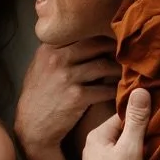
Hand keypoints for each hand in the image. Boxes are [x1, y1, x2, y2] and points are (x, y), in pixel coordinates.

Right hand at [15, 39, 119, 154]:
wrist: (32, 127)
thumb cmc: (37, 97)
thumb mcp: (39, 67)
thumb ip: (55, 51)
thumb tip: (77, 37)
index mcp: (48, 48)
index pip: (81, 33)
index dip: (100, 34)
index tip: (112, 37)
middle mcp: (57, 59)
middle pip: (96, 44)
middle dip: (114, 47)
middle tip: (127, 51)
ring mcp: (67, 77)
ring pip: (104, 66)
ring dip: (119, 69)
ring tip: (128, 71)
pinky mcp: (77, 96)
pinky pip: (105, 89)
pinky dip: (116, 89)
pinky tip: (122, 91)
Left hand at [79, 87, 150, 159]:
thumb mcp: (130, 147)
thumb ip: (136, 120)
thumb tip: (141, 90)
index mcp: (96, 135)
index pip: (121, 117)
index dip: (139, 117)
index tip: (155, 120)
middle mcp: (92, 146)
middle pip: (121, 132)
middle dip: (138, 134)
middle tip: (156, 137)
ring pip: (120, 147)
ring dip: (136, 149)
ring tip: (150, 153)